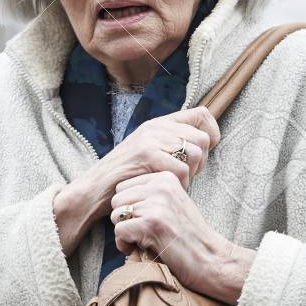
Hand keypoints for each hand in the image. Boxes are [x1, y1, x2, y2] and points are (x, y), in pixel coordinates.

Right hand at [53, 107, 220, 255]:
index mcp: (159, 123)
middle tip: (185, 175)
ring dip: (190, 175)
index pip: (203, 114)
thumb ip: (172, 145)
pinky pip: (181, 170)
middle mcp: (156, 126)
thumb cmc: (125, 178)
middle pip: (202, 138)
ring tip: (174, 183)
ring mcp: (150, 139)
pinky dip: (179, 185)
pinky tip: (166, 189)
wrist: (94, 190)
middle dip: (200, 162)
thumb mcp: (150, 153)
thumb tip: (204, 145)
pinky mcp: (146, 154)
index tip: (203, 154)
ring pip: (194, 153)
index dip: (211, 134)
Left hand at [109, 171, 254, 304]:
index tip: (143, 221)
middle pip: (117, 199)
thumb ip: (151, 194)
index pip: (123, 186)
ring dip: (124, 233)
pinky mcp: (152, 223)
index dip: (128, 207)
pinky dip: (124, 245)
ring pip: (116, 215)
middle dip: (124, 219)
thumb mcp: (173, 203)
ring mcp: (157, 203)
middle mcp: (161, 185)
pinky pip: (119, 231)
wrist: (211, 258)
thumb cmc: (190, 236)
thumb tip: (119, 196)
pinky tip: (139, 249)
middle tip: (141, 233)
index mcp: (166, 177)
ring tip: (142, 241)